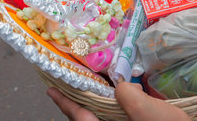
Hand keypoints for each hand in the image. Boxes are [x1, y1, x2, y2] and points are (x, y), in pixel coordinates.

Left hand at [47, 82, 190, 120]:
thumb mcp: (145, 111)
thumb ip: (127, 93)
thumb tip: (122, 86)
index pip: (79, 117)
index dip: (65, 102)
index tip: (51, 90)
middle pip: (88, 118)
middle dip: (80, 99)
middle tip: (74, 79)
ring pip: (102, 118)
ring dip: (97, 102)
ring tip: (94, 83)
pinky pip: (115, 118)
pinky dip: (112, 106)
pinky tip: (118, 96)